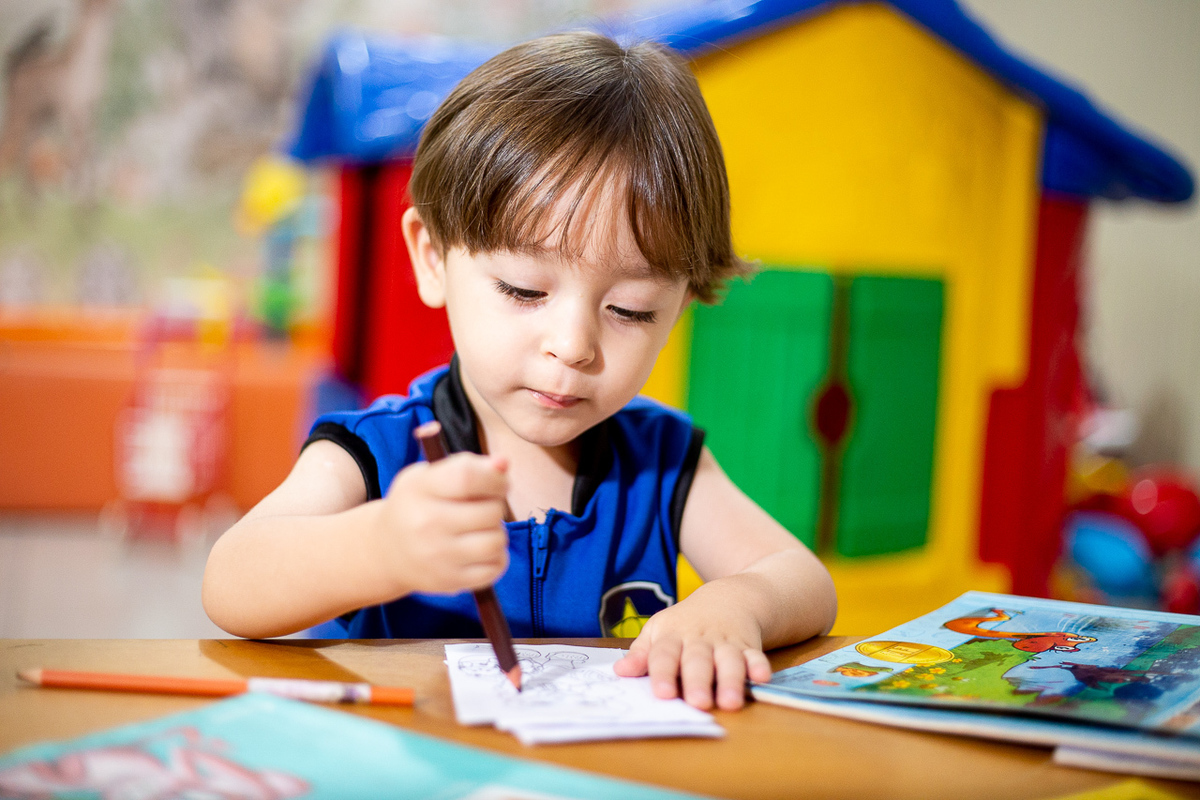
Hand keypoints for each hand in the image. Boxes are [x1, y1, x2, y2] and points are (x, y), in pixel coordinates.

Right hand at [369, 453, 509, 596]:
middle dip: (496, 506)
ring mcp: (438, 557)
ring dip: (497, 532)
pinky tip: (480, 550)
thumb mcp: (429, 476)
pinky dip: (496, 557)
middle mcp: (426, 524)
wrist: (387, 551)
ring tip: (481, 529)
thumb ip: (468, 465)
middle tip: (483, 507)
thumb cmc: (417, 505)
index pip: (468, 478)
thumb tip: (503, 463)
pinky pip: (495, 568)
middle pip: (489, 511)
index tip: (498, 482)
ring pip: (496, 541)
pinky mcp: (450, 581)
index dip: (494, 478)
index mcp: (420, 490)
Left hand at [613, 588, 772, 710]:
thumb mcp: (659, 630)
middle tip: (698, 702)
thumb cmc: (685, 623)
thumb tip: (619, 673)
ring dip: (730, 680)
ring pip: (728, 660)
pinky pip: (755, 655)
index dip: (663, 673)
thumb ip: (642, 654)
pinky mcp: (749, 646)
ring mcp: (725, 642)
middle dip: (698, 680)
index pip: (664, 654)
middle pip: (698, 659)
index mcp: (672, 636)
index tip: (662, 693)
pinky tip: (761, 679)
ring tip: (730, 702)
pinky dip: (759, 666)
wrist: (728, 598)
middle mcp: (699, 640)